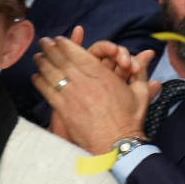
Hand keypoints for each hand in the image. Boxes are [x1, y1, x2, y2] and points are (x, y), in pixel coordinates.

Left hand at [32, 35, 151, 153]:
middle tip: (42, 42)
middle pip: (61, 59)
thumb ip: (140, 70)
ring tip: (37, 57)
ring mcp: (71, 95)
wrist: (117, 143)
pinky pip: (47, 91)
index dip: (65, 44)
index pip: (78, 53)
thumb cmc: (130, 119)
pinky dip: (40, 82)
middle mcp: (84, 81)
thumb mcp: (139, 92)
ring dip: (43, 63)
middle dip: (50, 49)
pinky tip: (36, 77)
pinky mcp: (63, 109)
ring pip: (52, 73)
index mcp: (102, 75)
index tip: (58, 40)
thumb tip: (148, 53)